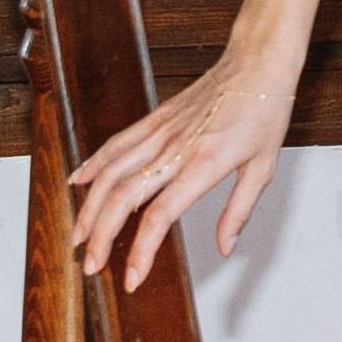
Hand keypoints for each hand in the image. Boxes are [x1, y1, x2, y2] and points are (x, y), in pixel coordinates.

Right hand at [68, 35, 300, 288]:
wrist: (257, 64)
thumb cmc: (264, 114)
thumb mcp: (263, 169)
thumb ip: (238, 211)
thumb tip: (225, 247)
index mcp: (203, 165)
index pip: (160, 215)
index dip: (141, 250)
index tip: (131, 277)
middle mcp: (175, 149)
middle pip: (124, 197)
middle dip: (102, 236)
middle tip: (90, 265)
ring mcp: (160, 132)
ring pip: (111, 172)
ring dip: (90, 207)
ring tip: (79, 235)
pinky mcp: (154, 119)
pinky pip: (116, 144)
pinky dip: (93, 164)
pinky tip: (78, 182)